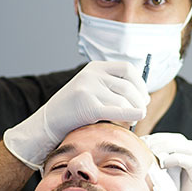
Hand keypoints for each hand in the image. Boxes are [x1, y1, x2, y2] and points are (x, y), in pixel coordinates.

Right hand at [3, 61, 149, 168]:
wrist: (48, 123)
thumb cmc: (74, 110)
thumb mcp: (91, 90)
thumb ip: (112, 88)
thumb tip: (144, 96)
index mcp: (94, 67)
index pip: (127, 68)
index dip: (140, 83)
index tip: (143, 97)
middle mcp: (92, 75)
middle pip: (128, 85)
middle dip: (139, 100)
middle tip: (141, 111)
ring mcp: (89, 89)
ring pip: (124, 99)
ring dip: (134, 111)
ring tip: (132, 121)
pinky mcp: (88, 106)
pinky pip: (117, 110)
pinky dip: (131, 114)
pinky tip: (136, 119)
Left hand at [143, 132, 191, 190]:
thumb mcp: (162, 184)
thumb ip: (156, 170)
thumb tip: (137, 158)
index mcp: (187, 160)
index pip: (173, 140)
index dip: (158, 138)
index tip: (142, 141)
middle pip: (180, 140)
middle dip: (161, 140)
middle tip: (146, 144)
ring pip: (187, 147)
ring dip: (168, 146)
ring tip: (153, 151)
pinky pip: (191, 162)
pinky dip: (176, 158)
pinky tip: (163, 163)